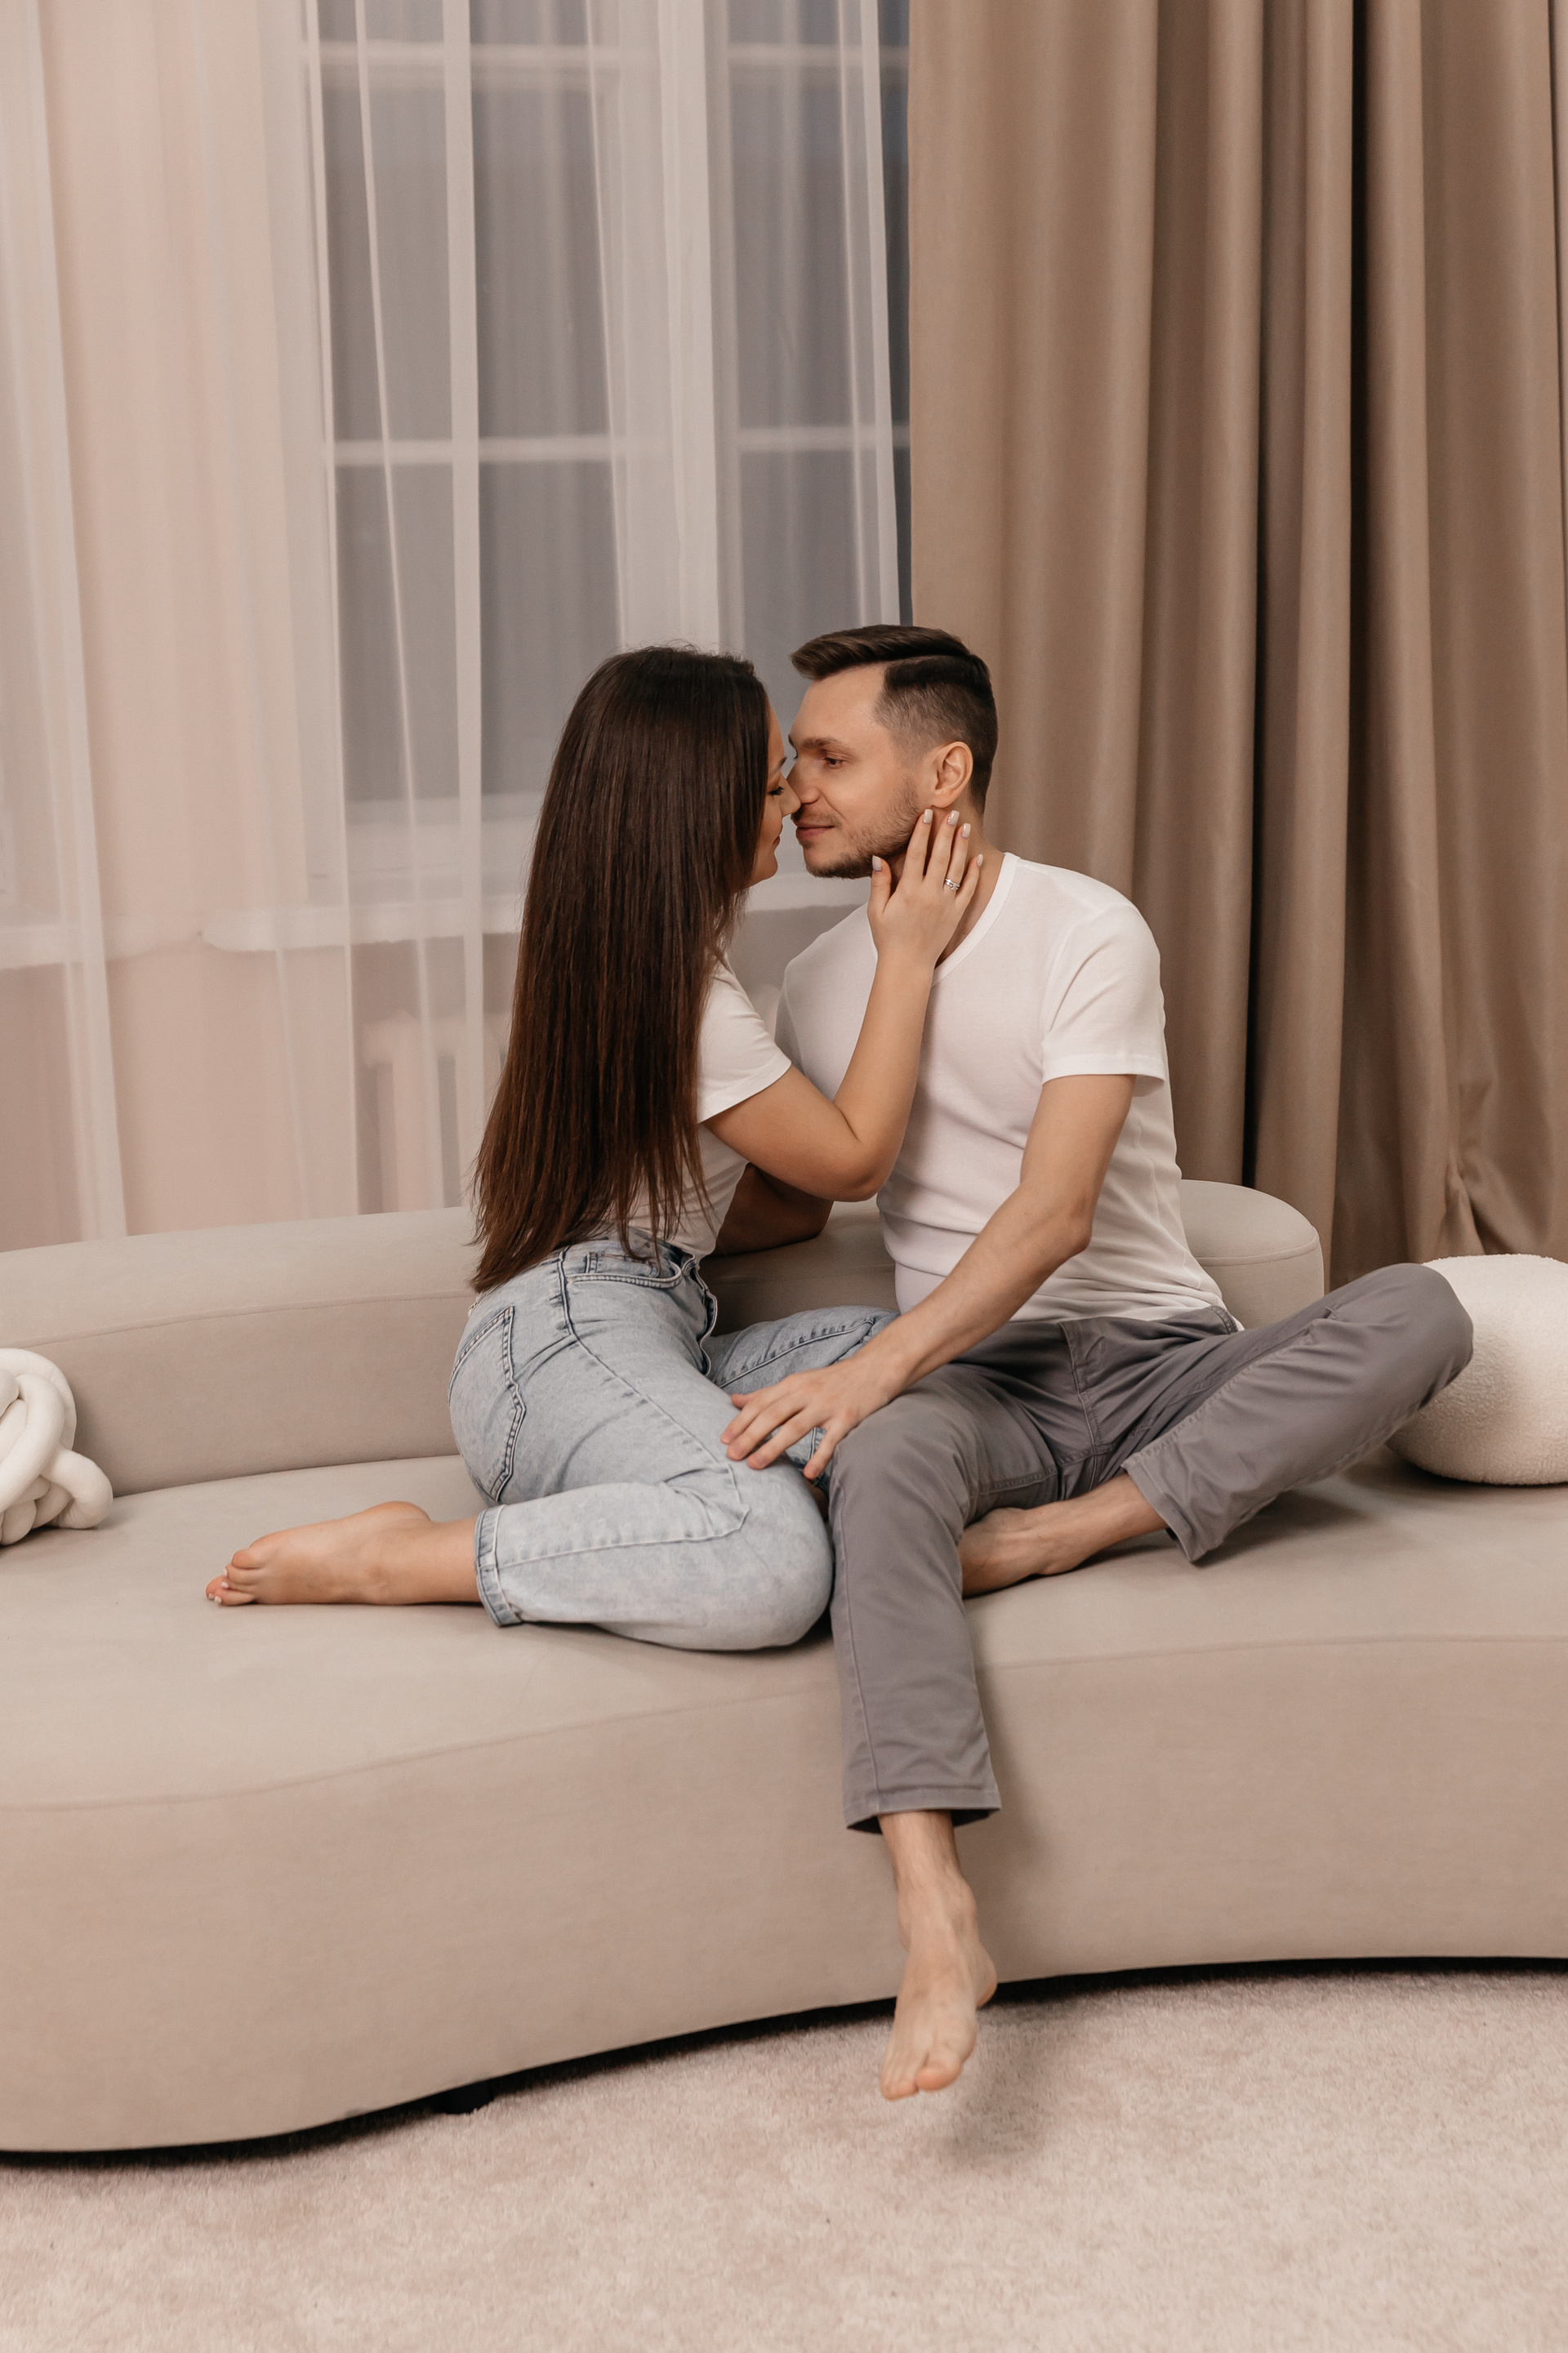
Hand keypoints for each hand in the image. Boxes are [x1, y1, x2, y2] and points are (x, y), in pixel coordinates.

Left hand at [722, 1354, 899, 1480]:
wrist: (874, 1369)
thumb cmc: (831, 1380)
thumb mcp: (797, 1381)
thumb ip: (766, 1394)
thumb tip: (734, 1400)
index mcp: (792, 1384)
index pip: (760, 1404)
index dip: (740, 1422)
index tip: (723, 1441)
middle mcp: (807, 1393)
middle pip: (772, 1415)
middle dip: (749, 1436)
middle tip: (732, 1456)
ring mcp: (828, 1406)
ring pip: (795, 1428)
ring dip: (773, 1447)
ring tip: (756, 1465)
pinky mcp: (848, 1418)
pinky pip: (831, 1441)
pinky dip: (819, 1457)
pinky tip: (807, 1475)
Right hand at [866, 808, 980, 967]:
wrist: (908, 964)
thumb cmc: (889, 938)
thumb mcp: (875, 911)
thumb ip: (879, 883)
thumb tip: (878, 857)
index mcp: (908, 891)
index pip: (916, 854)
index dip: (921, 832)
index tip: (926, 815)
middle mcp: (929, 895)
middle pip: (939, 856)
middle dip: (945, 832)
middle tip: (950, 813)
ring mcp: (945, 904)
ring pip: (956, 869)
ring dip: (960, 846)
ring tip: (964, 827)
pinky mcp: (956, 914)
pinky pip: (968, 890)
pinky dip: (974, 874)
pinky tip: (976, 858)